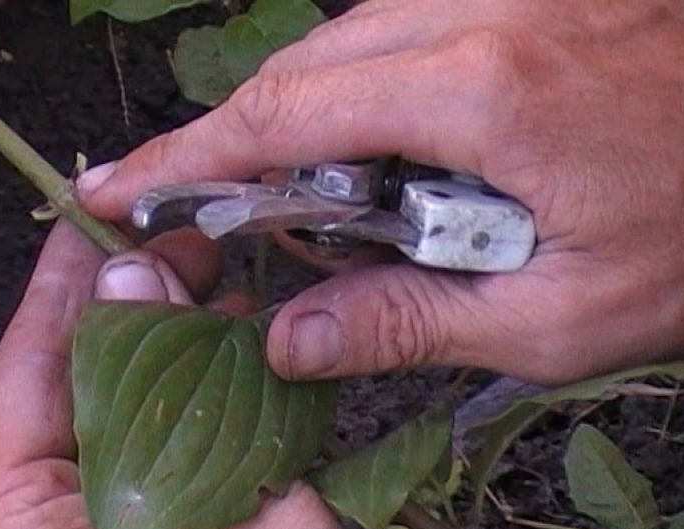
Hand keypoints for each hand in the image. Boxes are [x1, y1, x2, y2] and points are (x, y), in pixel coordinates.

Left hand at [0, 222, 362, 528]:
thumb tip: (127, 272)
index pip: (32, 367)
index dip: (58, 285)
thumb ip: (121, 393)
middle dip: (141, 290)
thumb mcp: (109, 518)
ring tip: (228, 257)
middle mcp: (104, 491)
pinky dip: (266, 365)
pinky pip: (258, 417)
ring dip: (205, 320)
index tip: (86, 211)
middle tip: (181, 227)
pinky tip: (272, 320)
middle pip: (109, 364)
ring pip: (185, 384)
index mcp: (31, 505)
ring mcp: (185, 496)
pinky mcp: (263, 505)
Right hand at [77, 0, 683, 384]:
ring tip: (315, 199)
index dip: (185, 158)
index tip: (120, 186)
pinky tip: (388, 145)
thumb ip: (412, 323)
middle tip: (214, 214)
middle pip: (300, 69)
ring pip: (345, 42)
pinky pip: (401, 26)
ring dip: (306, 117)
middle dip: (239, 143)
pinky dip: (363, 86)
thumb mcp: (563, 314)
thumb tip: (289, 340)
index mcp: (481, 90)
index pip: (281, 115)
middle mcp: (478, 12)